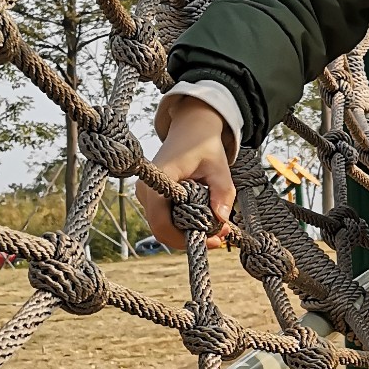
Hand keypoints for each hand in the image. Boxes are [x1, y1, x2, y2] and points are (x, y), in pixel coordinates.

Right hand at [136, 96, 235, 248]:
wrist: (191, 129)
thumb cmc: (204, 145)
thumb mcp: (220, 168)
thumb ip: (223, 193)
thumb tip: (222, 220)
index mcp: (160, 179)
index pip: (161, 221)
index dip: (185, 237)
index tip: (214, 239)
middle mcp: (146, 189)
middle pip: (161, 230)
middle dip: (189, 239)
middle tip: (219, 237)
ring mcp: (146, 194)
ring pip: (163, 228)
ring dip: (187, 234)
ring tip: (216, 229)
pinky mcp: (152, 198)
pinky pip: (165, 220)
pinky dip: (183, 226)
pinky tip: (204, 222)